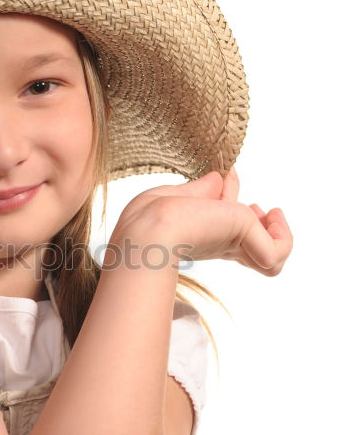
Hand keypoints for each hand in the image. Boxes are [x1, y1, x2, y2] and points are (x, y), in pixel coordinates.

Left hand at [110, 166, 292, 276]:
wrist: (152, 231)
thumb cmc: (150, 216)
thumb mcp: (176, 196)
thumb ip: (201, 190)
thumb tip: (219, 177)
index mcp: (201, 235)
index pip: (226, 222)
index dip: (232, 197)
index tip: (229, 177)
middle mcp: (220, 245)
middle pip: (252, 244)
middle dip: (261, 223)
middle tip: (256, 208)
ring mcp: (234, 246)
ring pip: (271, 257)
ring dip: (279, 234)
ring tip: (268, 215)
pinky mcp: (247, 244)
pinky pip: (278, 252)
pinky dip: (283, 237)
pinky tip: (268, 217)